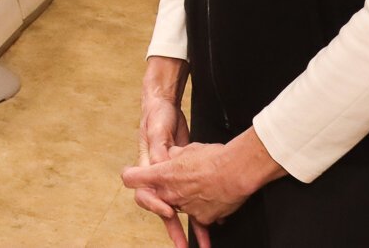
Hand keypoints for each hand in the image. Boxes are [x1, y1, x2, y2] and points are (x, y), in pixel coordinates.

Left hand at [122, 128, 284, 229]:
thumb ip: (174, 155)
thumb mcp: (188, 149)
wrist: (236, 172)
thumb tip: (172, 155)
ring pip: (181, 205)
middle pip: (160, 195)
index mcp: (163, 174)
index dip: (131, 177)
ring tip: (206, 188)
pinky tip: (216, 198)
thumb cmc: (214, 158)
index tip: (132, 177)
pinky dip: (206, 209)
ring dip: (189, 199)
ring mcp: (185, 208)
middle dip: (169, 190)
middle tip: (184, 183)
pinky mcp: (202, 218)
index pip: (132, 178)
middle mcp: (170, 194)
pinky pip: (200, 215)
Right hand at [133, 57, 196, 247]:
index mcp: (149, 168)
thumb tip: (161, 163)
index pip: (144, 193)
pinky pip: (195, 199)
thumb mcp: (157, 131)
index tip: (168, 210)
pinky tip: (217, 221)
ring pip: (182, 207)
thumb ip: (158, 149)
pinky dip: (204, 211)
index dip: (154, 202)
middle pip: (165, 208)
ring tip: (203, 241)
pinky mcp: (185, 175)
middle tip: (184, 244)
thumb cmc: (156, 115)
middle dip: (175, 228)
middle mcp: (159, 176)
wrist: (164, 104)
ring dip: (193, 225)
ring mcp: (172, 177)